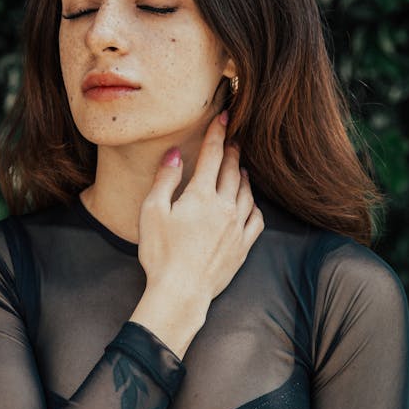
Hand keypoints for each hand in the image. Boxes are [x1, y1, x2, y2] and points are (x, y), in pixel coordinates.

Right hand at [138, 110, 263, 305]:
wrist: (181, 292)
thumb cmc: (160, 254)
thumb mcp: (152, 212)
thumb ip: (165, 180)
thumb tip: (176, 154)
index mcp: (200, 196)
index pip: (213, 155)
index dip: (218, 133)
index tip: (224, 116)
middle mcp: (224, 207)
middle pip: (233, 171)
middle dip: (233, 152)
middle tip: (233, 140)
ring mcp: (236, 227)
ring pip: (247, 193)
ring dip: (244, 176)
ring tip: (242, 168)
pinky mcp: (242, 247)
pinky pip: (256, 219)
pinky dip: (254, 205)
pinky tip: (250, 203)